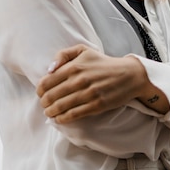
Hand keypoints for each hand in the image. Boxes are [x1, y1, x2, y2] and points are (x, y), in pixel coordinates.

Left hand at [36, 44, 153, 122]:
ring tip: (48, 112)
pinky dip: (63, 118)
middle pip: (52, 95)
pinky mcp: (96, 105)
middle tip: (44, 104)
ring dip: (51, 111)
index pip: (48, 81)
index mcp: (74, 66)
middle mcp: (79, 80)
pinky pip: (74, 114)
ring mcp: (88, 93)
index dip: (40, 89)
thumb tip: (49, 69)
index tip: (40, 93)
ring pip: (61, 106)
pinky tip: (59, 119)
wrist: (129, 75)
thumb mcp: (83, 50)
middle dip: (44, 102)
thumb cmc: (103, 63)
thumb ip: (63, 55)